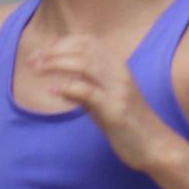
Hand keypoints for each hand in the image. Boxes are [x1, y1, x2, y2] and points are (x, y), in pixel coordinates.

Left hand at [31, 34, 176, 171]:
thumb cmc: (129, 126)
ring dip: (56, 64)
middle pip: (82, 49)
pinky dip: (67, 88)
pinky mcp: (115, 109)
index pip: (87, 42)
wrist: (156, 146)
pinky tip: (53, 90)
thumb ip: (86, 92)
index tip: (42, 52)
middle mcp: (119, 73)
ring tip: (37, 70)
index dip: (61, 43)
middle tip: (32, 61)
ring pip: (84, 64)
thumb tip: (62, 85)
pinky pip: (88, 91)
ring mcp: (118, 89)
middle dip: (53, 52)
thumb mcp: (104, 104)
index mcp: (117, 67)